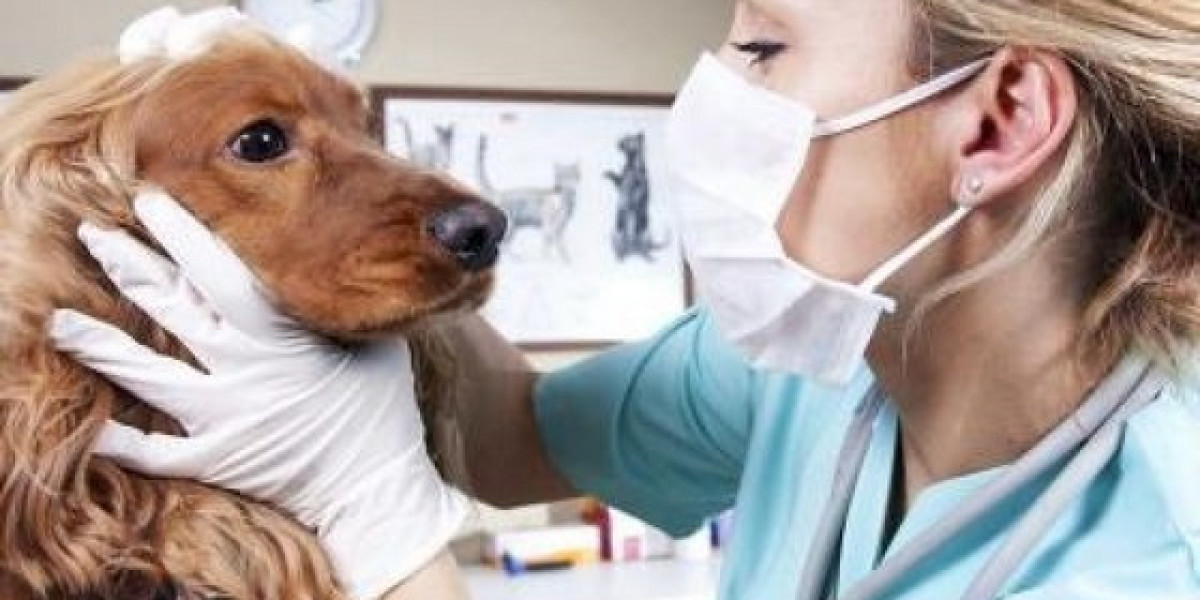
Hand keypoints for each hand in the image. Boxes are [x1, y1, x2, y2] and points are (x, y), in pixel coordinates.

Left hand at [49, 189, 467, 599]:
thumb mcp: (379, 340)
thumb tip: (352, 244)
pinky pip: (155, 451)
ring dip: (101, 347)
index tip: (151, 200)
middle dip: (129, 266)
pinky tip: (93, 427)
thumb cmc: (384, 408)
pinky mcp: (215, 458)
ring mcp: (222, 417)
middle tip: (93, 233)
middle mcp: (241, 369)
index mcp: (280, 335)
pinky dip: (122, 442)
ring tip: (60, 322)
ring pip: (146, 375)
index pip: (218, 270)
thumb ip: (353, 295)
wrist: (376, 491)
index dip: (181, 233)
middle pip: (170, 308)